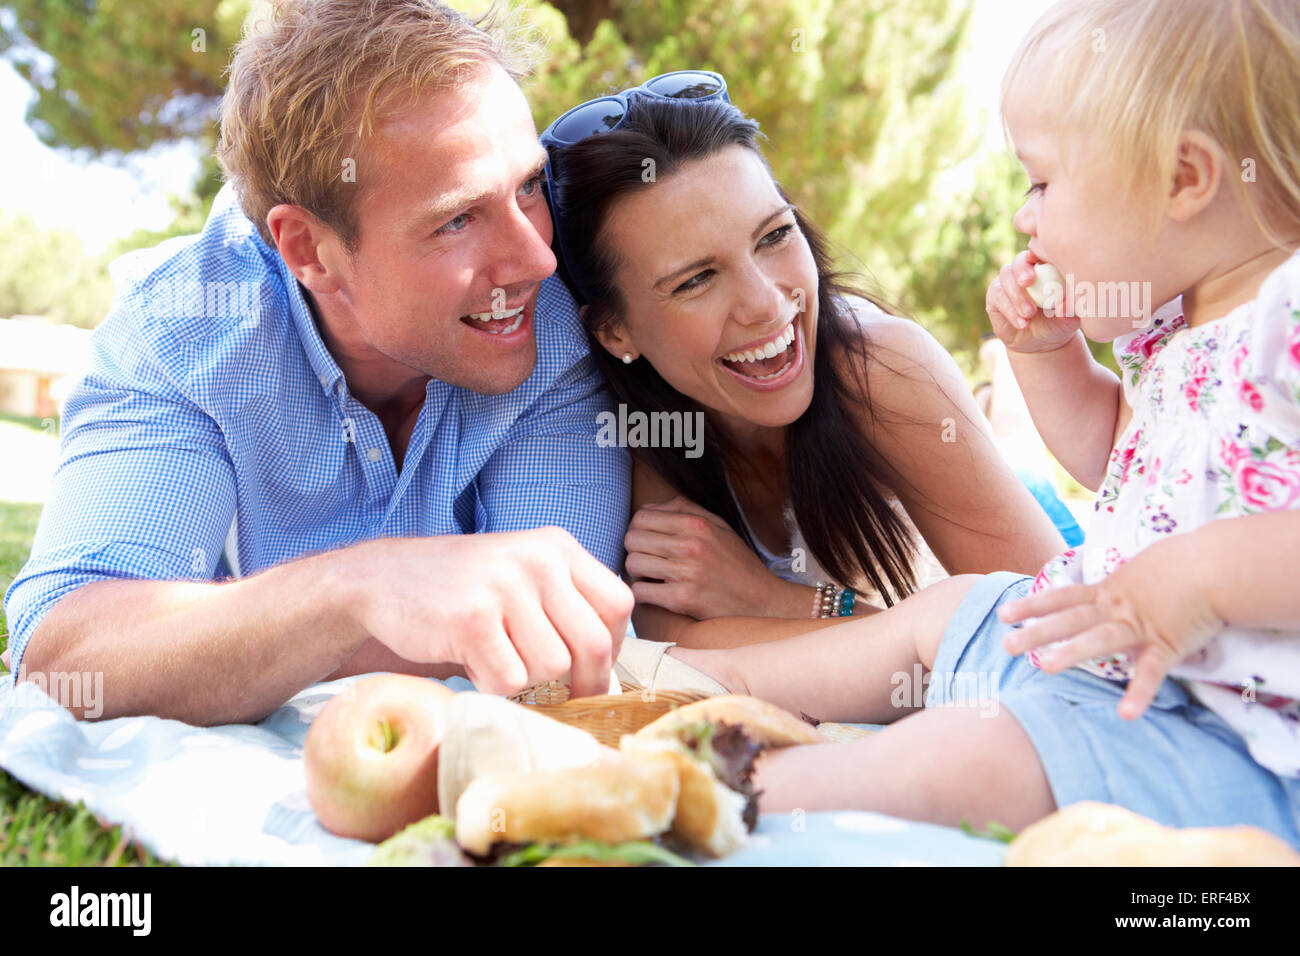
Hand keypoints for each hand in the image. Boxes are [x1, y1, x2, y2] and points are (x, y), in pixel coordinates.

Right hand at [351, 527, 631, 698]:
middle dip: (583, 683)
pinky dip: (494, 686)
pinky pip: (510, 680)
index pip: (619, 604)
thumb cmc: (463, 591)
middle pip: (594, 643)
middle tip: (561, 696)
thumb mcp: (523, 577)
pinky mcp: (473, 618)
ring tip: (498, 660)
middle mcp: (538, 559)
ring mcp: (505, 586)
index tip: (591, 670)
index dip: (612, 649)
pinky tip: (473, 663)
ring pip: (552, 667)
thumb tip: (608, 675)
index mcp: (557, 547)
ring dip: (528, 682)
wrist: (383, 579)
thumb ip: (564, 608)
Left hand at [624, 496, 791, 618]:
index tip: (646, 540)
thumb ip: (683, 510)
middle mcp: (690, 546)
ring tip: (652, 576)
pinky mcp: (682, 600)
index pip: (642, 517)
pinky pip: (641, 591)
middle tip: (647, 559)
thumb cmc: (737, 563)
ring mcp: (685, 573)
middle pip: (632, 539)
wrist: (761, 602)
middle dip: (634, 549)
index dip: (637, 528)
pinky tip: (656, 593)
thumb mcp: (719, 526)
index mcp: (697, 525)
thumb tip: (647, 507)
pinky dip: (643, 593)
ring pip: (633, 564)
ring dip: (637, 572)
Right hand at [985, 249, 1079, 353]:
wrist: (1040, 342)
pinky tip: (1022, 323)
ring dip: (1017, 295)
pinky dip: (1010, 310)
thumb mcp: (1070, 319)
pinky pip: (998, 296)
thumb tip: (1065, 308)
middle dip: (1022, 269)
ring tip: (1029, 314)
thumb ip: (1071, 310)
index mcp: (1047, 267)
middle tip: (1028, 282)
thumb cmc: (1059, 323)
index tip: (1044, 263)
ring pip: (1006, 277)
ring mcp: (1008, 282)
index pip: (1041, 252)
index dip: (1040, 254)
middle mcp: (1026, 270)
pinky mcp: (995, 295)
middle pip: (1019, 260)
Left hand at [996, 536, 1223, 719]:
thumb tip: (1110, 592)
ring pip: (1100, 640)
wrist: (1216, 563)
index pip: (1062, 597)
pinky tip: (1125, 714)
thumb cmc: (1182, 562)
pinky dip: (1140, 692)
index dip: (1032, 605)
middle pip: (1069, 620)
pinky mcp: (1167, 643)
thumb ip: (1121, 585)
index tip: (1003, 613)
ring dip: (1072, 653)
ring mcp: (1140, 625)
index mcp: (1109, 590)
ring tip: (1045, 668)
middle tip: (1005, 646)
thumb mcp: (1140, 567)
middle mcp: (1117, 607)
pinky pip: (1151, 671)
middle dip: (1036, 632)